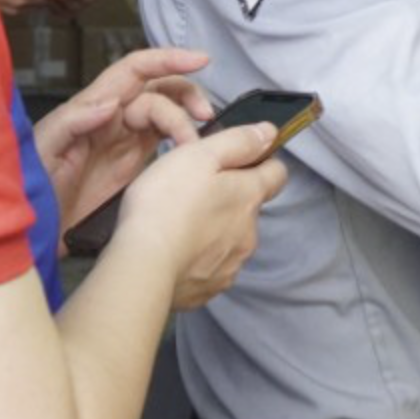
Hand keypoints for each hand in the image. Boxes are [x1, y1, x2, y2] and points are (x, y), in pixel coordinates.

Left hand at [34, 48, 213, 226]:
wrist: (34, 234)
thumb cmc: (30, 189)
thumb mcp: (42, 151)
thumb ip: (72, 122)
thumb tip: (110, 103)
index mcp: (90, 107)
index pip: (134, 70)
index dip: (167, 59)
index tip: (199, 60)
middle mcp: (111, 117)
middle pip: (158, 89)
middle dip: (186, 94)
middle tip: (204, 117)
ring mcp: (124, 139)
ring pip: (167, 112)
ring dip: (187, 118)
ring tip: (198, 141)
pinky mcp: (133, 162)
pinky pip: (165, 139)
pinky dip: (184, 139)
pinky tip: (192, 151)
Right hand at [114, 121, 291, 311]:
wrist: (142, 266)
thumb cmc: (165, 206)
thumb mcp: (198, 156)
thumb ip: (238, 142)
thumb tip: (268, 133)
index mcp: (249, 196)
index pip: (277, 173)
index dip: (261, 162)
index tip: (238, 160)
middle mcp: (249, 231)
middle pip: (249, 207)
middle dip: (229, 198)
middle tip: (193, 192)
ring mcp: (232, 262)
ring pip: (231, 238)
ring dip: (213, 229)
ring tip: (179, 223)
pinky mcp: (212, 285)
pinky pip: (212, 266)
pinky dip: (198, 257)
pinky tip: (174, 250)